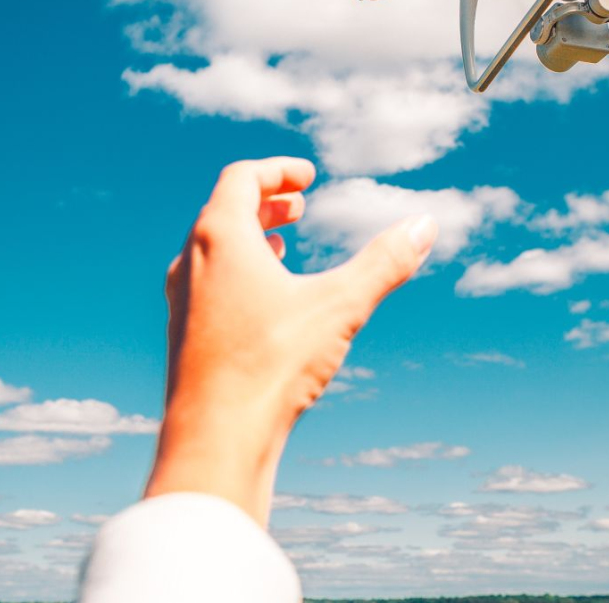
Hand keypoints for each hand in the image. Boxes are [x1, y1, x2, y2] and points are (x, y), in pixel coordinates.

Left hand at [144, 157, 436, 525]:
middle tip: (298, 206)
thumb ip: (383, 263)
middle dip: (266, 203)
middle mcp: (191, 262)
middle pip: (224, 211)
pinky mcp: (185, 337)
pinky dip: (237, 275)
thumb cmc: (270, 364)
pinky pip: (209, 286)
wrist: (214, 437)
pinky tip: (264, 303)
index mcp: (219, 237)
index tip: (308, 176)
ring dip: (249, 239)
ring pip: (212, 252)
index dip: (277, 171)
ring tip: (280, 245)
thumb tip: (425, 225)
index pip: (242, 179)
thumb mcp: (339, 306)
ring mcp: (183, 301)